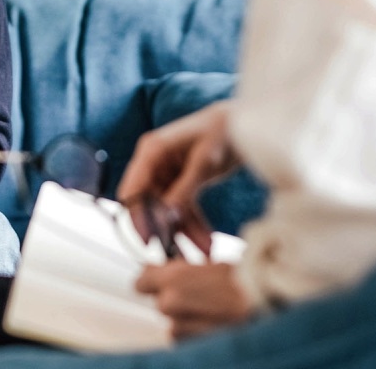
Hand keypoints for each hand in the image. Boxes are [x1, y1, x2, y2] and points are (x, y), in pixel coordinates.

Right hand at [117, 101, 238, 254]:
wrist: (243, 123)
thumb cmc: (221, 130)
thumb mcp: (204, 161)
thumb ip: (185, 187)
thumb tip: (167, 215)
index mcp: (151, 151)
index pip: (133, 187)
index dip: (137, 215)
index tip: (148, 239)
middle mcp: (154, 163)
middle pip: (150, 204)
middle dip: (165, 229)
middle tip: (176, 253)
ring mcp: (167, 174)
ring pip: (169, 211)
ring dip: (185, 232)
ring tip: (204, 251)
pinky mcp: (181, 182)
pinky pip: (183, 209)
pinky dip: (194, 225)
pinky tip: (207, 241)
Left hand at [136, 261, 251, 338]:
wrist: (268, 304)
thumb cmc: (247, 283)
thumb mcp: (213, 265)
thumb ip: (183, 270)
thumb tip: (166, 269)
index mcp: (174, 277)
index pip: (142, 282)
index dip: (152, 282)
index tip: (160, 282)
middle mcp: (172, 302)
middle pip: (161, 304)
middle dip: (176, 301)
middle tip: (199, 298)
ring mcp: (181, 326)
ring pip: (173, 325)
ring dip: (187, 321)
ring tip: (213, 314)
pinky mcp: (192, 344)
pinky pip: (185, 340)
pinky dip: (196, 335)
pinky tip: (215, 327)